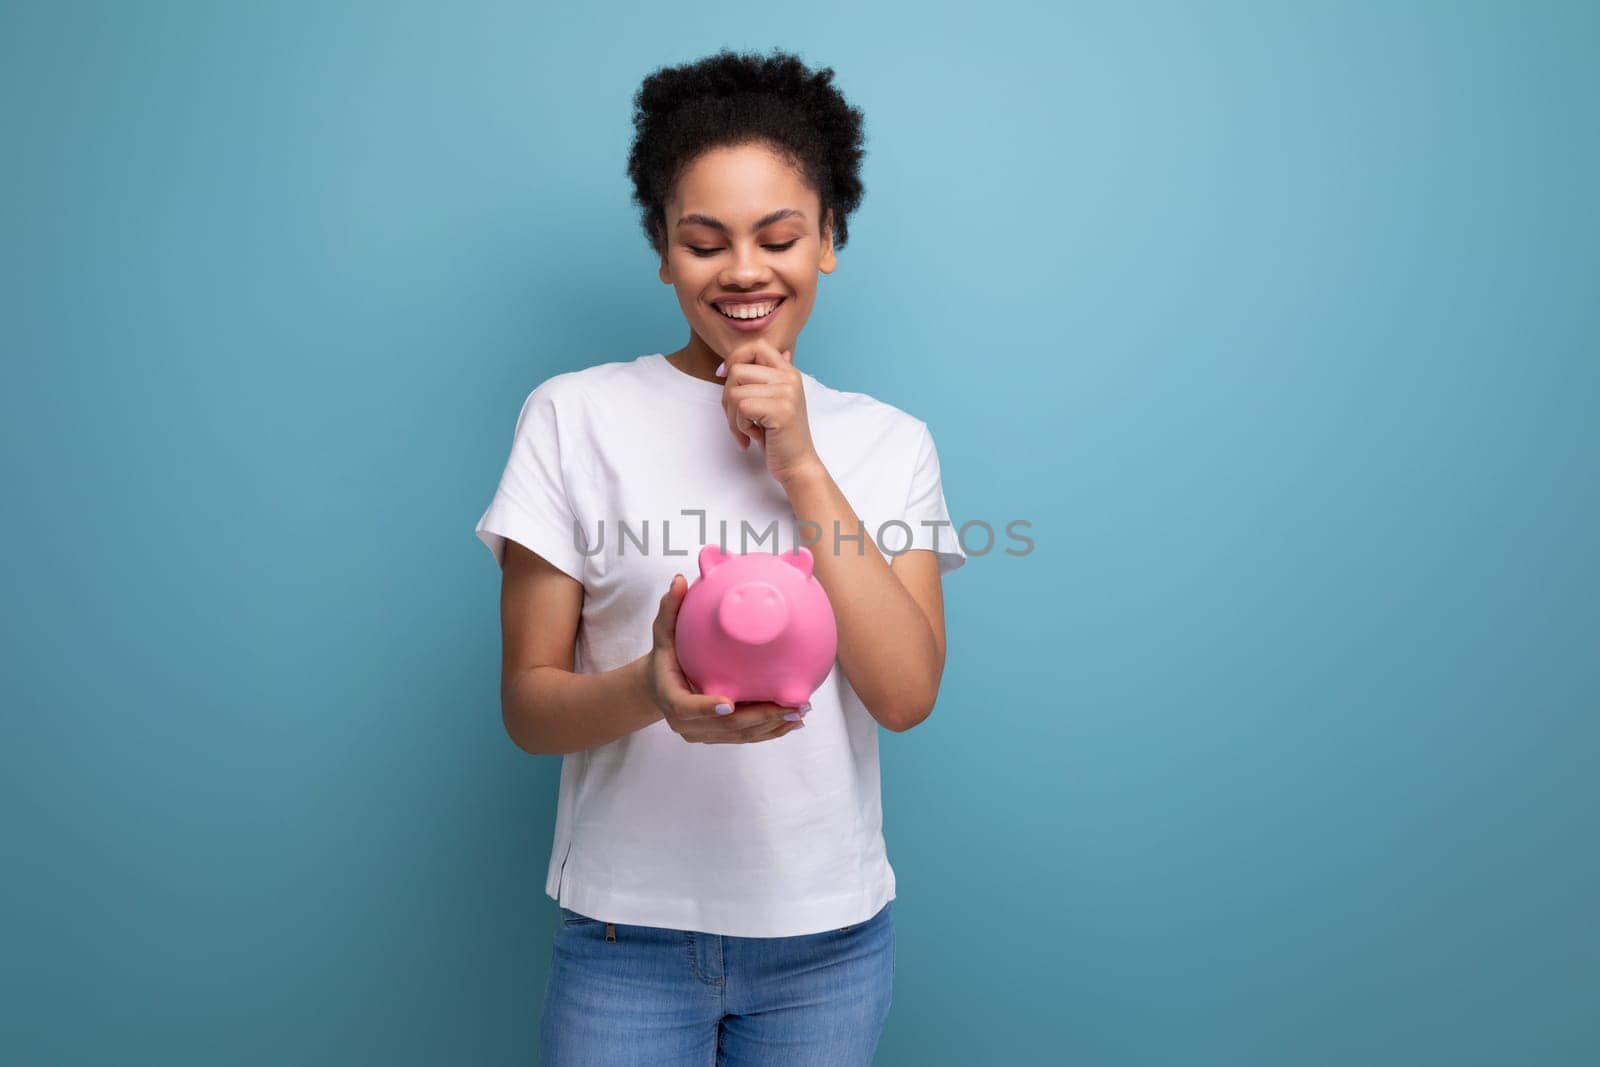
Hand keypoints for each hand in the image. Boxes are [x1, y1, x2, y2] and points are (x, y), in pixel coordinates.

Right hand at [645, 573, 807, 743]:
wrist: (658, 687)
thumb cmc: (665, 655)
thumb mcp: (663, 632)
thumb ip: (670, 608)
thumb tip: (679, 580)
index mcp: (671, 697)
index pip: (687, 707)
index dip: (707, 707)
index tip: (730, 702)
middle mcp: (686, 723)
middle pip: (724, 726)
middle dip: (759, 718)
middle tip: (788, 706)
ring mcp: (703, 734)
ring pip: (740, 736)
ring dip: (771, 727)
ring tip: (799, 712)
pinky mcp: (717, 737)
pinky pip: (746, 738)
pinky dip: (770, 732)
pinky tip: (794, 721)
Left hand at [717, 339, 823, 486]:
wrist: (797, 465)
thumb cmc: (779, 436)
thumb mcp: (773, 401)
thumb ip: (768, 377)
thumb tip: (763, 351)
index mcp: (788, 372)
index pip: (756, 346)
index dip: (734, 358)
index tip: (723, 376)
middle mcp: (790, 377)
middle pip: (737, 370)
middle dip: (727, 398)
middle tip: (737, 420)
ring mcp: (787, 392)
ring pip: (735, 392)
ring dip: (733, 418)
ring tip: (747, 432)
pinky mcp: (781, 409)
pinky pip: (742, 407)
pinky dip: (740, 426)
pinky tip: (753, 437)